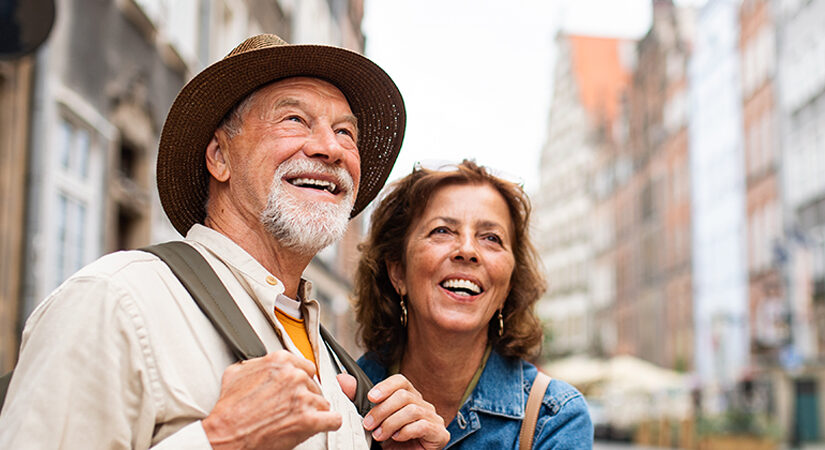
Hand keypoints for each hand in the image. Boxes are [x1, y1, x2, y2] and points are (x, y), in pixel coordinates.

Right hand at [203, 351, 341, 449]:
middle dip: (306, 396)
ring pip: (323, 402)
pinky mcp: (308, 420)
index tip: (299, 388)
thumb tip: (263, 363)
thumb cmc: (229, 409)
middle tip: (291, 407)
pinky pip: (333, 419)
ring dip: (314, 411)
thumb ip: (256, 363)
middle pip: (315, 385)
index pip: (306, 367)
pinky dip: (329, 423)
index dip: (302, 380)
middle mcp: (294, 376)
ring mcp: (303, 398)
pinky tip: (322, 424)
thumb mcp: (236, 373)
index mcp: (280, 361)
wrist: (226, 435)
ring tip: (296, 418)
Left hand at [360, 374, 449, 449]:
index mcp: (410, 398)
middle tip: (369, 425)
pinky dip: (405, 432)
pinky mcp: (439, 433)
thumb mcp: (374, 421)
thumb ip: (359, 401)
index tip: (371, 397)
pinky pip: (422, 425)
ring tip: (380, 435)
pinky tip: (397, 439)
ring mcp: (434, 418)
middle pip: (404, 395)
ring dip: (390, 423)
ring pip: (412, 410)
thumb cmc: (392, 443)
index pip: (401, 381)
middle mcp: (424, 405)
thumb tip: (342, 380)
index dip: (385, 387)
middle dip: (382, 410)